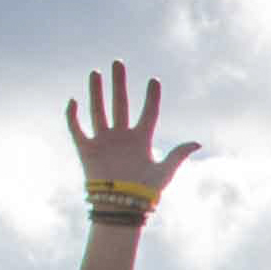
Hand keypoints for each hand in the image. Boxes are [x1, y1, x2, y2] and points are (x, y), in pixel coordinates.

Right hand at [65, 63, 199, 200]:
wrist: (122, 206)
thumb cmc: (146, 192)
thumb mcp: (165, 171)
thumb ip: (178, 155)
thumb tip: (198, 142)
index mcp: (142, 140)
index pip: (148, 112)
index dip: (152, 97)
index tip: (154, 80)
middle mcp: (123, 136)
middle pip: (120, 104)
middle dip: (119, 84)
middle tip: (118, 63)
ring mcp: (104, 141)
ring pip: (99, 110)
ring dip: (96, 91)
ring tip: (96, 72)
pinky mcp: (87, 149)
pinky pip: (77, 128)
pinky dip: (73, 115)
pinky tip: (73, 100)